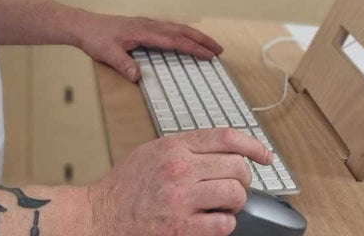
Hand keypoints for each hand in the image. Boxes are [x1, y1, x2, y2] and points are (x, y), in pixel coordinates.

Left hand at [76, 13, 222, 81]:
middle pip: (182, 31)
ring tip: (210, 45)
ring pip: (178, 28)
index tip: (209, 55)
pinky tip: (187, 39)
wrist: (86, 25)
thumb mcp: (107, 54)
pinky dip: (184, 33)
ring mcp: (149, 24)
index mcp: (145, 32)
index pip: (175, 41)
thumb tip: (138, 77)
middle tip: (219, 50)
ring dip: (195, 36)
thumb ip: (123, 65)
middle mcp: (150, 25)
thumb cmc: (96, 39)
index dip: (193, 48)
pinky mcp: (145, 25)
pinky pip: (171, 28)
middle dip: (202, 40)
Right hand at [87, 129, 270, 235]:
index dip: (253, 144)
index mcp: (176, 145)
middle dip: (244, 177)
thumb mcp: (154, 150)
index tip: (265, 154)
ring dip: (236, 201)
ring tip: (226, 205)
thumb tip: (221, 149)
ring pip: (234, 194)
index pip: (227, 137)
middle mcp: (180, 168)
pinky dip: (225, 224)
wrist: (98, 215)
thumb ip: (187, 146)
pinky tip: (215, 222)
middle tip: (236, 185)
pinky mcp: (180, 228)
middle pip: (236, 166)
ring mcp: (181, 199)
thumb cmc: (125, 185)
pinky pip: (222, 224)